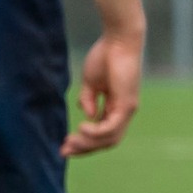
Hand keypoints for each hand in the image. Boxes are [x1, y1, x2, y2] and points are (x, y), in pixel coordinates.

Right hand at [63, 30, 142, 155]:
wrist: (119, 41)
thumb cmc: (106, 57)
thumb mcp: (91, 83)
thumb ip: (88, 99)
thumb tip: (88, 116)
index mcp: (115, 106)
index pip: (103, 133)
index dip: (85, 141)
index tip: (65, 145)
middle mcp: (124, 111)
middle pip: (106, 140)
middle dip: (84, 148)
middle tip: (64, 151)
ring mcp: (127, 109)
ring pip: (109, 138)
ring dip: (88, 143)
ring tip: (70, 142)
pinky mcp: (127, 104)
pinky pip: (112, 127)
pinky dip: (97, 132)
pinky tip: (82, 128)